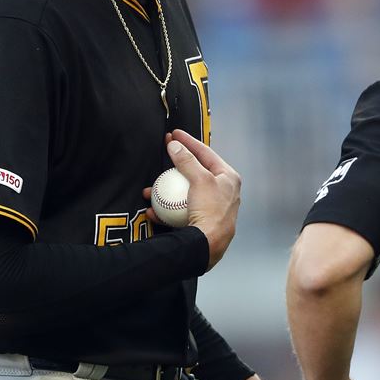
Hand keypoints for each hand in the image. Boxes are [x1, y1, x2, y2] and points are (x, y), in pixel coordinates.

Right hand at [151, 129, 240, 269]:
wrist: (209, 245)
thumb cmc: (211, 210)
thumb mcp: (200, 179)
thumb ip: (187, 160)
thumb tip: (174, 145)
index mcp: (229, 178)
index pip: (206, 153)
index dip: (189, 142)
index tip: (174, 134)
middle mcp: (223, 192)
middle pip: (195, 173)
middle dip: (175, 167)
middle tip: (163, 156)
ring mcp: (211, 209)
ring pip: (185, 194)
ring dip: (166, 191)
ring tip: (151, 189)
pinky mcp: (201, 223)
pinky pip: (180, 212)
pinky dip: (166, 210)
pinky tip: (153, 210)